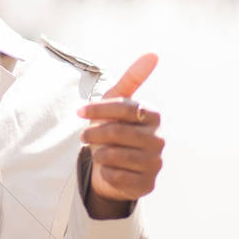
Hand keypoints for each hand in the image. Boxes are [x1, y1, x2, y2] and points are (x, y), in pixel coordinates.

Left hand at [77, 53, 163, 215]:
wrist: (114, 167)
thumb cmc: (115, 129)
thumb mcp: (118, 103)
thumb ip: (132, 79)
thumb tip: (154, 53)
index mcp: (152, 115)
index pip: (124, 107)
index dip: (99, 110)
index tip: (80, 112)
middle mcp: (159, 139)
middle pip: (117, 132)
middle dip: (94, 134)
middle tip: (83, 137)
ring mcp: (155, 163)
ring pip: (115, 155)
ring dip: (98, 153)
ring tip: (98, 152)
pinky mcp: (147, 184)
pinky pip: (116, 176)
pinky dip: (104, 172)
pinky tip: (107, 169)